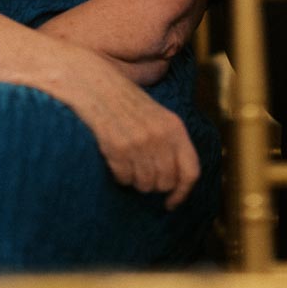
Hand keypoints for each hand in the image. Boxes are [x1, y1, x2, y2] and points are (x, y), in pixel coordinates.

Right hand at [68, 51, 199, 209]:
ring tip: (127, 164)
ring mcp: (140, 142)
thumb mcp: (157, 116)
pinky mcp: (118, 148)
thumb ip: (170, 142)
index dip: (182, 193)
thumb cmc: (125, 102)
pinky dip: (119, 175)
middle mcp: (160, 136)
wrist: (95, 84)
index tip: (171, 203)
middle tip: (141, 174)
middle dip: (153, 185)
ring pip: (144, 184)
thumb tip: (174, 180)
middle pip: (165, 182)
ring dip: (135, 181)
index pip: (190, 171)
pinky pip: (124, 178)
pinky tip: (114, 160)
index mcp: (175, 127)